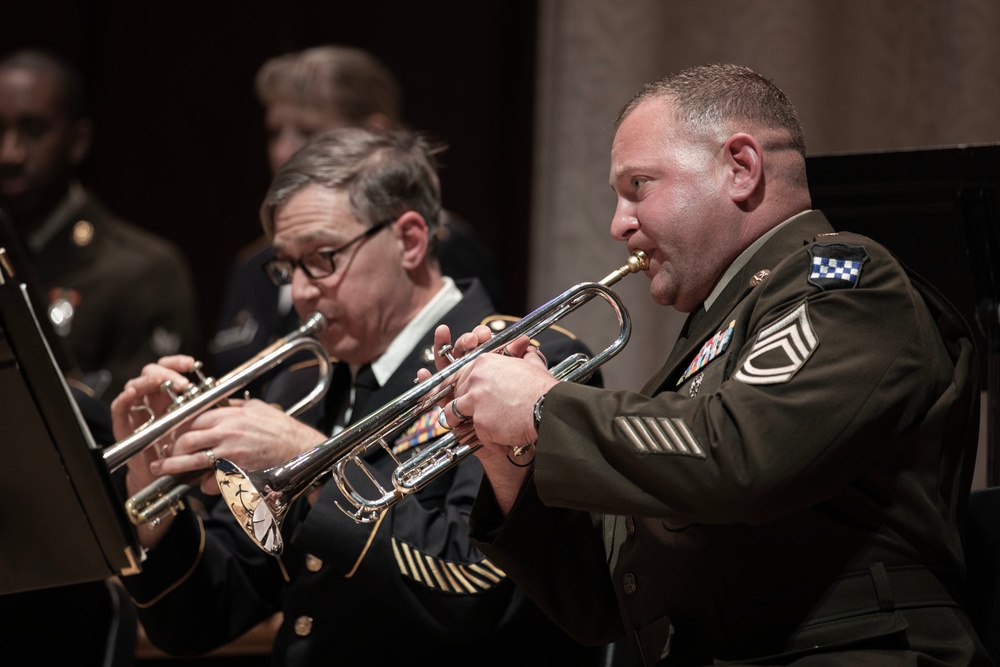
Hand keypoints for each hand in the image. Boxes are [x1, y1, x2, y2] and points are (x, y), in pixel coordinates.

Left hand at [150, 398, 326, 496]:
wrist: (300, 448)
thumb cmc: (281, 429)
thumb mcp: (257, 408)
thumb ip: (235, 406)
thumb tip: (220, 404)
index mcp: (230, 415)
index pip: (193, 420)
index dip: (180, 429)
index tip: (174, 435)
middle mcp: (227, 433)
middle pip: (187, 440)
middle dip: (172, 449)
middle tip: (164, 455)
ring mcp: (231, 454)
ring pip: (192, 461)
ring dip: (174, 467)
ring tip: (162, 469)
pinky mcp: (238, 473)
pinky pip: (213, 481)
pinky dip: (208, 484)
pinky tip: (206, 484)